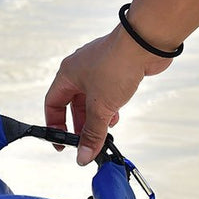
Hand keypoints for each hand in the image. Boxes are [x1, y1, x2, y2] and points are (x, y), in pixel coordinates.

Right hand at [45, 25, 171, 164]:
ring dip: (96, 117)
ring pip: (91, 99)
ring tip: (104, 130)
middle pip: (72, 104)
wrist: (146, 42)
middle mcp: (80, 69)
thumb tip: (83, 155)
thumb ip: (92, 133)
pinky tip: (116, 115)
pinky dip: (109, 107)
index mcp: (67, 74)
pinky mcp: (115, 69)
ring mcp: (98, 68)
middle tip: (86, 141)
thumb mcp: (101, 107)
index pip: (53, 104)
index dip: (55, 125)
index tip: (62, 142)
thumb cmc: (117, 63)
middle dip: (80, 125)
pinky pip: (106, 93)